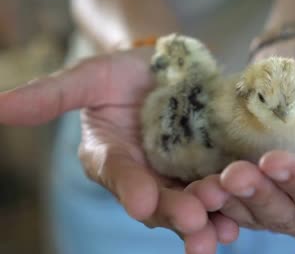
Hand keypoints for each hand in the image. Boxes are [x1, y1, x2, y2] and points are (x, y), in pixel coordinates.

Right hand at [0, 48, 237, 253]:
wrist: (166, 67)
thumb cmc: (122, 73)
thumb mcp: (87, 78)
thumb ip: (50, 95)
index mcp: (111, 159)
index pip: (117, 176)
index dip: (130, 188)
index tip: (142, 203)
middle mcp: (145, 176)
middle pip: (159, 201)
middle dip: (175, 212)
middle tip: (193, 223)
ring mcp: (179, 176)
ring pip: (191, 203)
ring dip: (208, 217)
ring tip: (222, 230)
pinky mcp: (210, 168)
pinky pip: (220, 191)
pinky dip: (231, 205)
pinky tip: (242, 217)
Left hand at [186, 38, 294, 241]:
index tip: (278, 162)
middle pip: (285, 216)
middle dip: (261, 197)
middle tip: (236, 174)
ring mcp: (270, 201)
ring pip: (252, 213)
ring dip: (230, 201)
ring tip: (211, 181)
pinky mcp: (241, 190)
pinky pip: (226, 204)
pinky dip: (211, 201)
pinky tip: (196, 190)